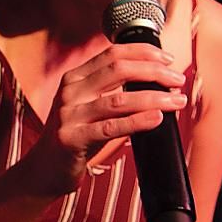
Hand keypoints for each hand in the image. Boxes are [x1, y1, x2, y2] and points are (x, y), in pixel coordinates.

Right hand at [33, 44, 186, 192]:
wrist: (44, 169)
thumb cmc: (74, 136)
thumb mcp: (87, 105)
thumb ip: (110, 90)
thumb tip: (155, 81)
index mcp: (74, 78)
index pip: (113, 53)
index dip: (144, 52)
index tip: (168, 59)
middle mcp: (70, 91)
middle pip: (119, 70)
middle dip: (154, 72)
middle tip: (178, 80)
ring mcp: (69, 115)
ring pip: (119, 99)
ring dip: (154, 98)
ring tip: (177, 101)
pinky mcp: (72, 139)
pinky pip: (111, 128)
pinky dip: (138, 121)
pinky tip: (156, 118)